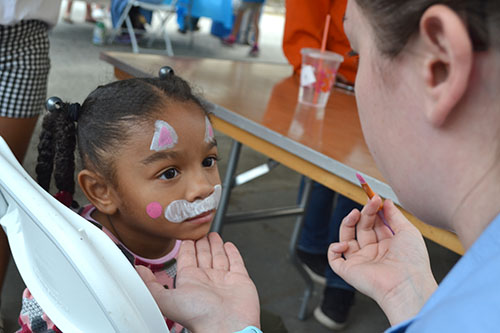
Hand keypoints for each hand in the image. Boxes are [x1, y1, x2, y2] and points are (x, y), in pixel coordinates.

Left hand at [137, 232, 259, 332]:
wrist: (226, 325)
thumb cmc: (199, 316)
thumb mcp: (167, 299)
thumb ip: (151, 284)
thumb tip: (137, 271)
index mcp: (189, 281)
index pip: (186, 258)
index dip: (186, 246)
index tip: (185, 235)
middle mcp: (206, 279)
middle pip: (202, 255)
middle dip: (201, 242)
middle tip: (199, 230)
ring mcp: (223, 279)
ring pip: (218, 256)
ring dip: (215, 244)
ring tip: (212, 234)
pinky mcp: (240, 279)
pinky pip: (236, 262)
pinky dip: (232, 253)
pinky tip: (228, 245)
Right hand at [328, 196, 436, 324]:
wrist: (407, 284)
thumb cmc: (413, 262)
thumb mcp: (408, 231)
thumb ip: (395, 215)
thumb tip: (386, 202)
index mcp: (387, 245)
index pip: (375, 223)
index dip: (373, 210)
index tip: (374, 198)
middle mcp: (373, 253)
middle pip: (361, 227)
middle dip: (364, 213)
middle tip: (370, 202)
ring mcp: (360, 261)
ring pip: (346, 238)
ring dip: (347, 223)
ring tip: (354, 214)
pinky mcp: (349, 271)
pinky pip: (334, 258)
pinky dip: (334, 248)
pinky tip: (344, 243)